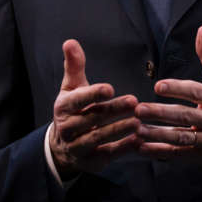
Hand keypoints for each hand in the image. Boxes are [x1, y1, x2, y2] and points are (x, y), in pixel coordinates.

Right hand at [48, 39, 140, 178]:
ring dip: (119, 130)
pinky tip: (139, 140)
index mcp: (63, 107)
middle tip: (134, 101)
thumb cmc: (73, 109)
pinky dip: (123, 148)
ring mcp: (77, 146)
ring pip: (99, 137)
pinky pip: (108, 154)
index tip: (109, 88)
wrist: (62, 146)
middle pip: (92, 118)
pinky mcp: (91, 160)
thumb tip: (70, 41)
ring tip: (139, 121)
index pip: (77, 100)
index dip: (93, 94)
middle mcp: (67, 128)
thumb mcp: (72, 88)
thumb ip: (74, 66)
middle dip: (113, 110)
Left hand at [135, 25, 201, 167]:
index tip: (158, 86)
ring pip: (181, 138)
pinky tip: (143, 147)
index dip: (178, 89)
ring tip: (137, 129)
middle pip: (186, 116)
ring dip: (157, 134)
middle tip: (139, 109)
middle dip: (161, 113)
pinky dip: (161, 152)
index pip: (197, 92)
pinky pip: (180, 154)